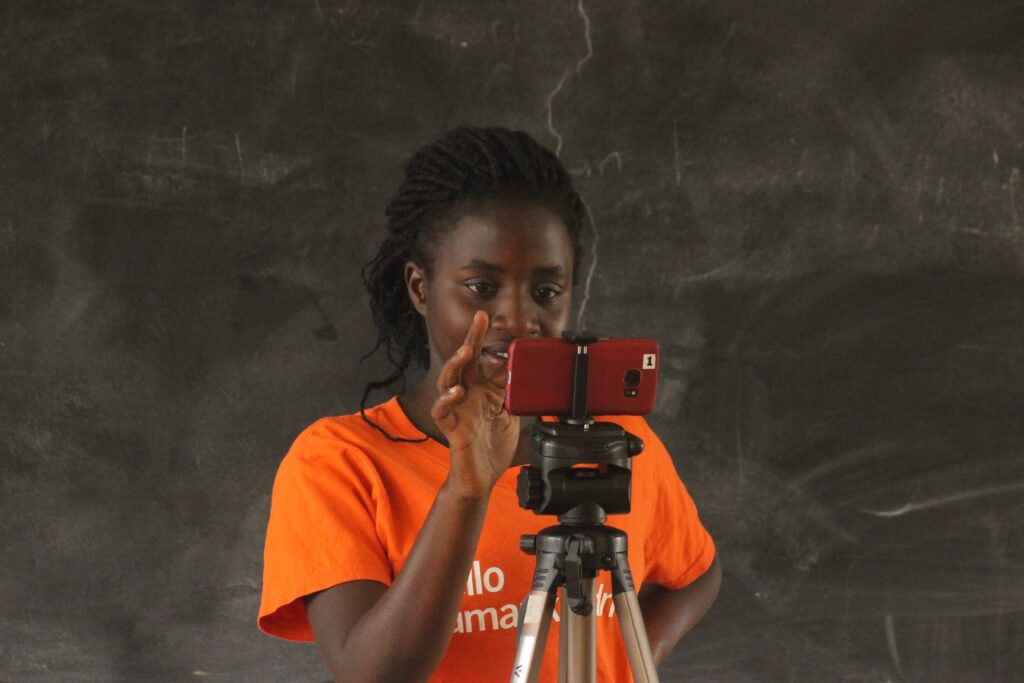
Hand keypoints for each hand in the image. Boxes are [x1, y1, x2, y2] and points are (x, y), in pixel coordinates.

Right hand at [430, 310, 519, 498]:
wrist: (482, 479)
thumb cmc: (492, 447)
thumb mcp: (508, 414)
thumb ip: (510, 392)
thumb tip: (520, 369)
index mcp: (480, 391)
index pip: (480, 359)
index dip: (481, 339)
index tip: (485, 317)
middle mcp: (466, 397)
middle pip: (463, 363)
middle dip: (470, 340)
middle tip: (478, 319)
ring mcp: (457, 412)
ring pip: (448, 381)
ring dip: (455, 365)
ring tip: (464, 352)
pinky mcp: (452, 429)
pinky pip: (442, 411)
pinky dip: (447, 400)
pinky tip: (456, 392)